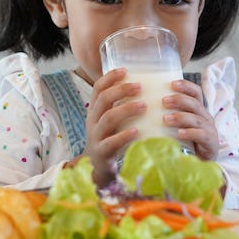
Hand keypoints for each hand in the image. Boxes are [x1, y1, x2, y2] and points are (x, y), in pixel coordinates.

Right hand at [76, 68, 145, 186]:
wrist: (96, 168)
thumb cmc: (109, 140)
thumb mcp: (110, 121)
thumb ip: (120, 107)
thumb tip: (146, 88)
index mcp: (94, 110)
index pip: (98, 88)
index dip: (110, 78)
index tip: (125, 70)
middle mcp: (92, 121)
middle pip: (103, 99)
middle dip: (121, 90)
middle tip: (140, 86)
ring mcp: (96, 136)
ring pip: (108, 118)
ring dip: (127, 109)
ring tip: (144, 105)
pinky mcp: (101, 152)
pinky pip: (111, 142)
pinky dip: (124, 135)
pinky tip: (137, 131)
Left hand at [162, 80, 218, 160]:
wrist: (198, 164)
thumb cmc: (183, 142)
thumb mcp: (176, 125)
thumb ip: (166, 115)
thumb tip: (141, 105)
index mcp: (197, 110)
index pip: (196, 92)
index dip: (186, 86)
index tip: (172, 83)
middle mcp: (205, 117)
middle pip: (195, 103)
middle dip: (180, 100)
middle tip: (164, 101)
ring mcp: (209, 130)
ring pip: (197, 119)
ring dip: (181, 117)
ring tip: (165, 119)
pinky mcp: (210, 144)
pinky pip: (201, 135)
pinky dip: (190, 133)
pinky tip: (179, 134)